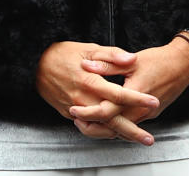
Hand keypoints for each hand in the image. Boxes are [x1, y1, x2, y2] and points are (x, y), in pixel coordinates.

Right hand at [35, 42, 158, 144]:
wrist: (35, 66)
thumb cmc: (62, 54)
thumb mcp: (88, 49)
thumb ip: (112, 55)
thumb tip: (131, 58)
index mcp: (91, 81)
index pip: (119, 94)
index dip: (138, 99)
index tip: (153, 102)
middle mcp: (84, 99)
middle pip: (112, 120)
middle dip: (132, 131)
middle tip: (149, 139)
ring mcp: (76, 109)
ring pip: (101, 128)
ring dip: (120, 135)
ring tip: (137, 138)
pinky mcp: (70, 114)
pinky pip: (89, 127)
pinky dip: (103, 132)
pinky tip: (115, 132)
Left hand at [68, 38, 188, 137]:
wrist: (183, 65)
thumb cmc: (160, 60)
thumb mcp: (132, 60)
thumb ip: (108, 64)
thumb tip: (87, 66)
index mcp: (135, 94)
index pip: (107, 111)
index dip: (89, 112)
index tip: (75, 110)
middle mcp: (141, 109)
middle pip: (112, 127)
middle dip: (92, 127)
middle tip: (77, 121)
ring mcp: (147, 114)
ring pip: (120, 129)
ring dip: (103, 128)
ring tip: (86, 122)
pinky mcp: (150, 115)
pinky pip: (129, 124)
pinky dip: (115, 124)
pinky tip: (106, 119)